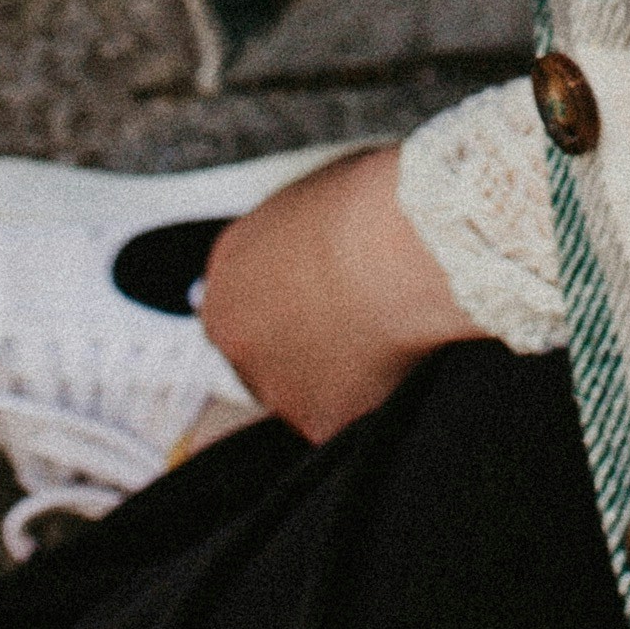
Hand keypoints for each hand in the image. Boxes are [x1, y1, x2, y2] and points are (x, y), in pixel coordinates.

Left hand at [197, 143, 476, 441]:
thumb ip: (287, 244)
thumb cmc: (365, 208)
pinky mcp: (318, 422)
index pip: (238, 308)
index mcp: (227, 276)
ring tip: (388, 334)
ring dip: (337, 374)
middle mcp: (236, 338)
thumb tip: (306, 255)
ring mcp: (274, 385)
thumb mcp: (304, 205)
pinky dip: (374, 395)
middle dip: (302, 345)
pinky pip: (348, 414)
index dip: (280, 306)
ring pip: (304, 391)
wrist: (399, 249)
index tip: (312, 302)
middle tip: (354, 320)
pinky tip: (402, 358)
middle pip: (262, 355)